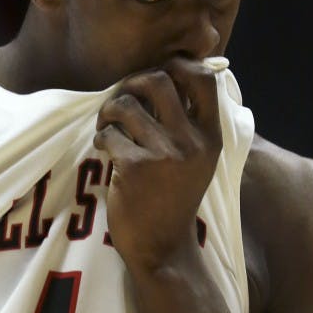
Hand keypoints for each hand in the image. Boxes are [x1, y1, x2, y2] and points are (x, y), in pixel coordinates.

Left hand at [94, 57, 222, 271]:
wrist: (162, 247)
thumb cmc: (174, 199)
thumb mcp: (198, 160)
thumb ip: (190, 123)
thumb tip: (169, 76)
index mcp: (211, 136)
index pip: (203, 78)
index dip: (176, 65)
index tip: (156, 76)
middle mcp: (192, 141)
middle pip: (159, 79)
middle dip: (133, 82)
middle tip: (123, 99)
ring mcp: (164, 153)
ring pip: (127, 103)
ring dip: (110, 109)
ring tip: (108, 125)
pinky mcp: (134, 167)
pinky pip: (109, 133)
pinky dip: (101, 137)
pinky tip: (105, 148)